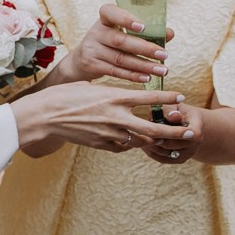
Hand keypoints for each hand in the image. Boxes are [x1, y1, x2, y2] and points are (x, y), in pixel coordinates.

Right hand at [10, 82, 191, 153]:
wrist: (44, 116)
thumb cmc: (64, 96)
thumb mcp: (91, 87)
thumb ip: (111, 93)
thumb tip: (124, 95)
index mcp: (115, 97)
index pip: (150, 97)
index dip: (168, 98)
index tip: (181, 97)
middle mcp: (116, 116)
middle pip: (154, 128)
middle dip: (175, 131)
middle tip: (190, 132)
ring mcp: (109, 133)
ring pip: (141, 141)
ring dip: (154, 140)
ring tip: (165, 140)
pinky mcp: (101, 144)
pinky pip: (123, 147)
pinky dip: (130, 144)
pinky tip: (132, 141)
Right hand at [54, 4, 171, 85]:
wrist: (82, 59)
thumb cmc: (110, 42)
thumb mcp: (122, 32)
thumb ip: (146, 32)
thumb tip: (169, 33)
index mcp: (104, 19)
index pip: (110, 12)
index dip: (125, 19)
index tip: (143, 27)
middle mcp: (95, 33)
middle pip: (120, 40)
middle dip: (144, 48)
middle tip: (164, 54)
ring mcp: (91, 49)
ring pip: (120, 59)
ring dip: (143, 65)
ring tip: (162, 70)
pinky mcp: (92, 65)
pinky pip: (115, 71)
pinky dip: (132, 75)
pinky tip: (146, 77)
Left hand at [142, 102, 204, 164]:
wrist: (188, 123)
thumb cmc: (178, 111)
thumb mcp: (175, 105)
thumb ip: (172, 110)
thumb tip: (172, 115)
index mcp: (196, 129)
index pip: (184, 133)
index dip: (167, 129)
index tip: (150, 121)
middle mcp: (195, 144)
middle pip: (169, 143)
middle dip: (153, 136)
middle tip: (136, 129)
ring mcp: (187, 154)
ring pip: (163, 152)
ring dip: (149, 144)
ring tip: (136, 134)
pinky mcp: (179, 160)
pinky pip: (161, 158)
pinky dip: (150, 151)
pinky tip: (141, 142)